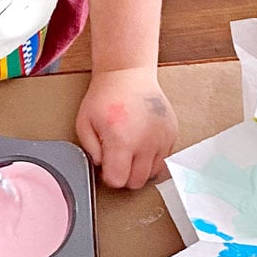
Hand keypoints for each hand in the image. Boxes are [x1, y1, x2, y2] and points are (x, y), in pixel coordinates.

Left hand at [76, 67, 177, 188]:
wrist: (128, 74)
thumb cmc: (105, 97)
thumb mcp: (84, 124)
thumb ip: (90, 152)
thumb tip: (103, 167)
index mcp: (122, 141)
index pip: (118, 181)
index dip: (110, 176)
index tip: (107, 166)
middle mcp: (146, 142)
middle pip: (137, 182)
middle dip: (125, 175)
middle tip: (118, 159)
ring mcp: (162, 138)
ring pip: (152, 174)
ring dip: (140, 168)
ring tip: (131, 150)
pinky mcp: (171, 134)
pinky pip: (163, 159)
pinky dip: (152, 157)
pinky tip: (142, 142)